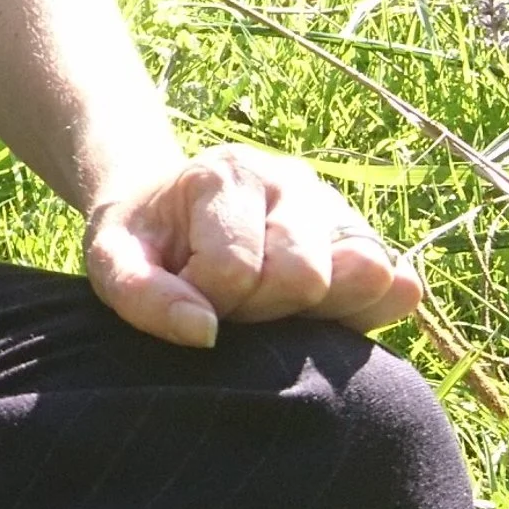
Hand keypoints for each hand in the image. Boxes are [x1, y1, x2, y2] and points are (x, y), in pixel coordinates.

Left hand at [84, 143, 419, 351]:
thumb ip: (141, 298)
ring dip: (316, 314)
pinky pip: (395, 286)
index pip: (234, 270)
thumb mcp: (113, 262)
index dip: (205, 305)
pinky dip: (365, 311)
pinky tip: (320, 316)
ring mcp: (335, 207)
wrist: (172, 210)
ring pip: (363, 276)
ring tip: (272, 308)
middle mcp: (292, 180)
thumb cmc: (144, 241)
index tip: (187, 299)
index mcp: (228, 174)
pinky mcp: (364, 239)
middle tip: (233, 308)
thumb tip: (205, 334)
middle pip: (305, 275)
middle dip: (262, 310)